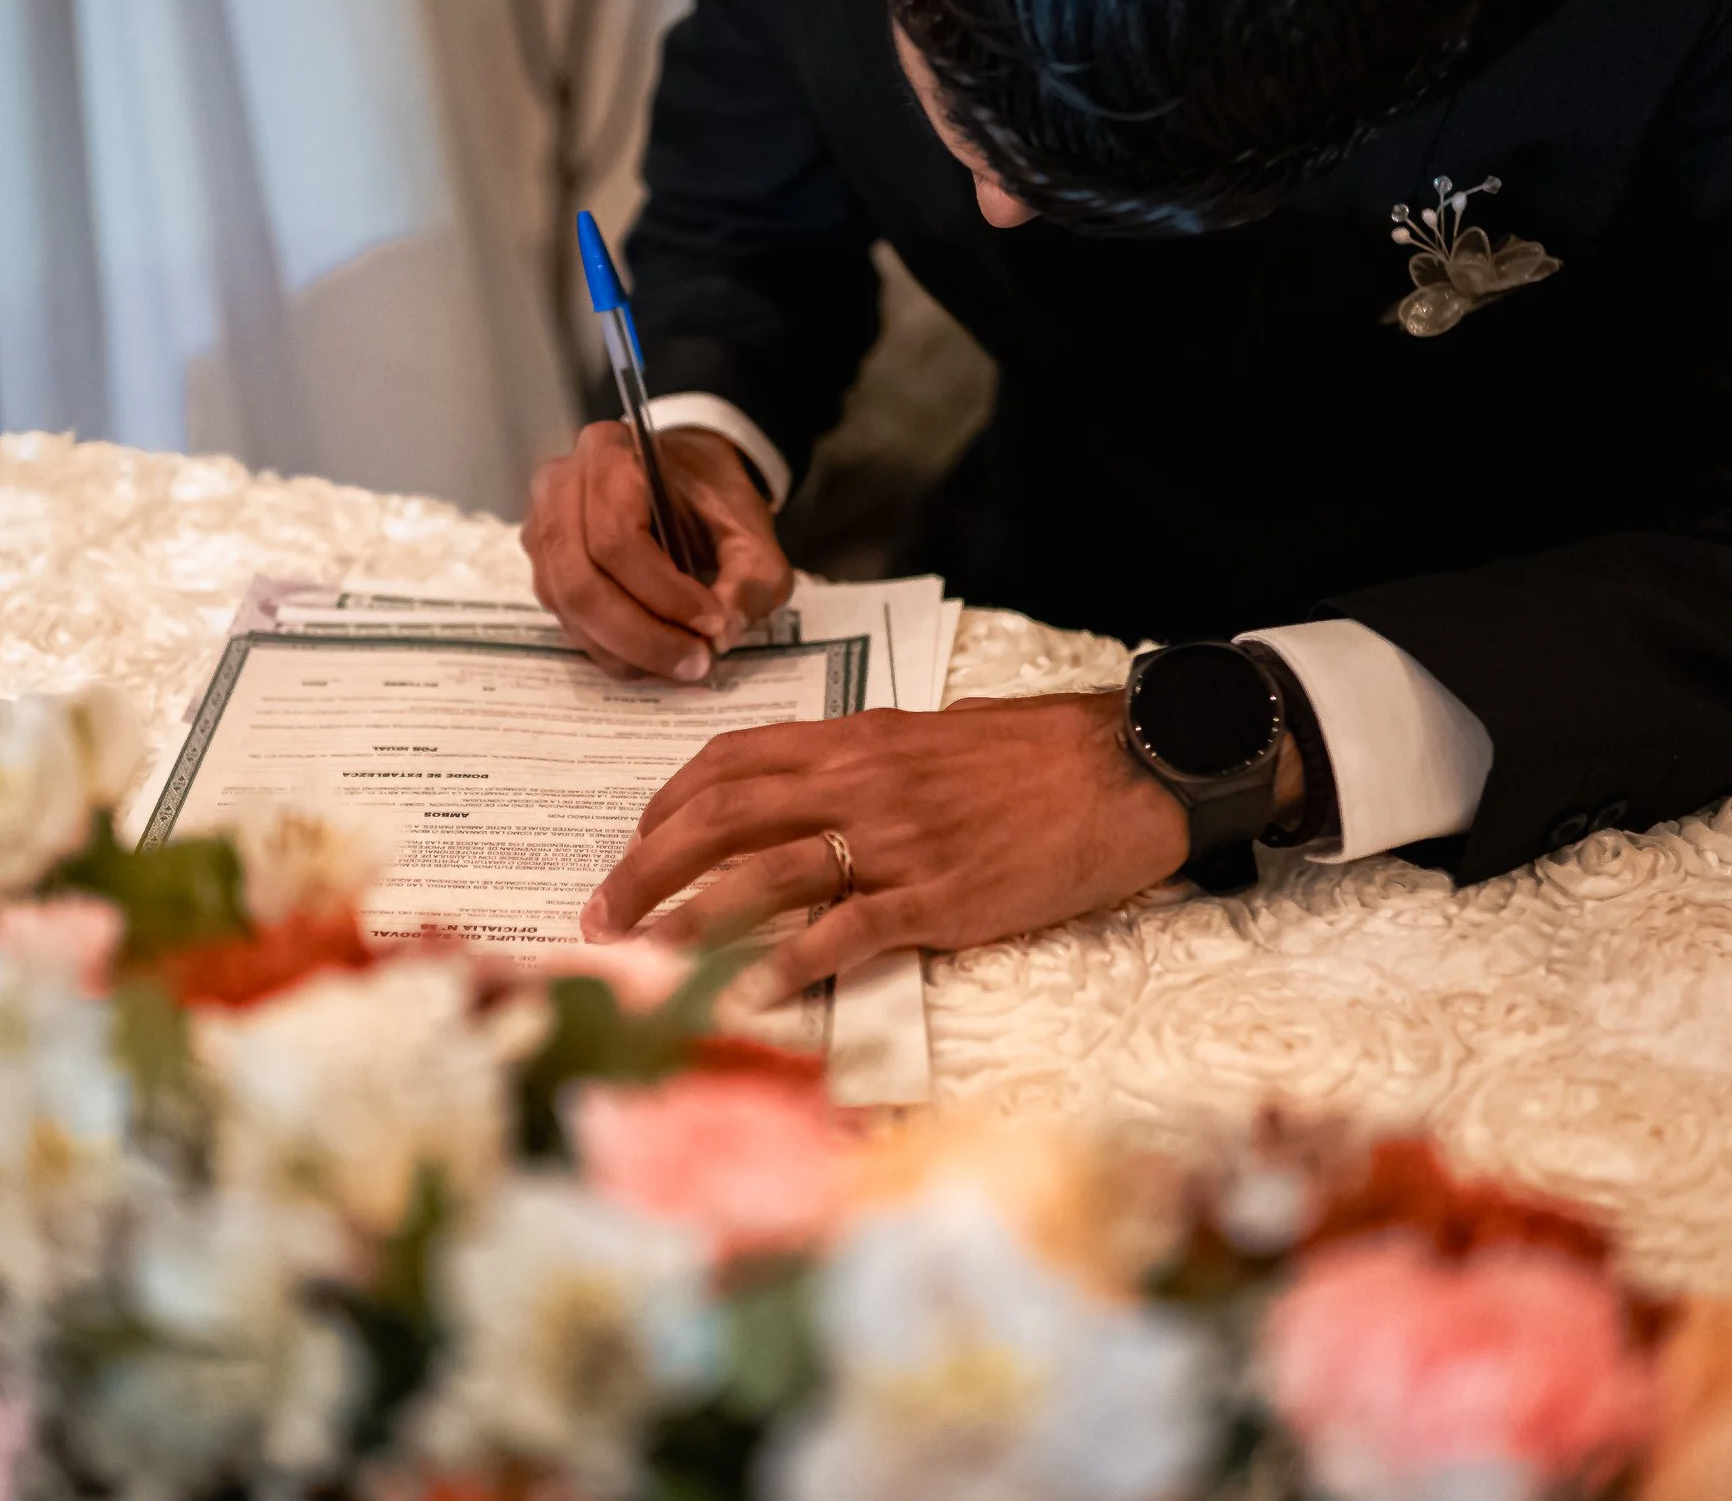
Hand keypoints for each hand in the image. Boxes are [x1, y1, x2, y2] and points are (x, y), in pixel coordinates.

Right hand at [523, 423, 792, 680]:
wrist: (685, 474)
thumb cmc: (712, 492)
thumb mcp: (752, 527)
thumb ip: (749, 578)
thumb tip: (719, 638)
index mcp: (606, 452)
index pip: (616, 539)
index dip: (664, 593)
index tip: (714, 622)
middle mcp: (558, 487)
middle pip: (581, 583)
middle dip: (641, 636)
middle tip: (697, 661)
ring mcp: (541, 531)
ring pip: (571, 610)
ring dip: (628, 651)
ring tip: (684, 662)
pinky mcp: (544, 569)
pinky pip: (569, 624)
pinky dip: (614, 652)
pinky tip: (658, 656)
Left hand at [579, 692, 1195, 1006]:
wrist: (1129, 769)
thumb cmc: (1038, 755)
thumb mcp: (936, 736)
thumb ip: (868, 761)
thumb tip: (817, 793)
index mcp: (856, 740)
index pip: (730, 762)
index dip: (668, 804)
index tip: (633, 843)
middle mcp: (860, 784)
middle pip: (721, 819)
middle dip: (647, 869)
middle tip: (603, 914)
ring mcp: (895, 843)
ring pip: (763, 874)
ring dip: (693, 920)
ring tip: (646, 959)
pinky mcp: (939, 898)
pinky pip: (844, 933)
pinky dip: (789, 965)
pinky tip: (750, 994)